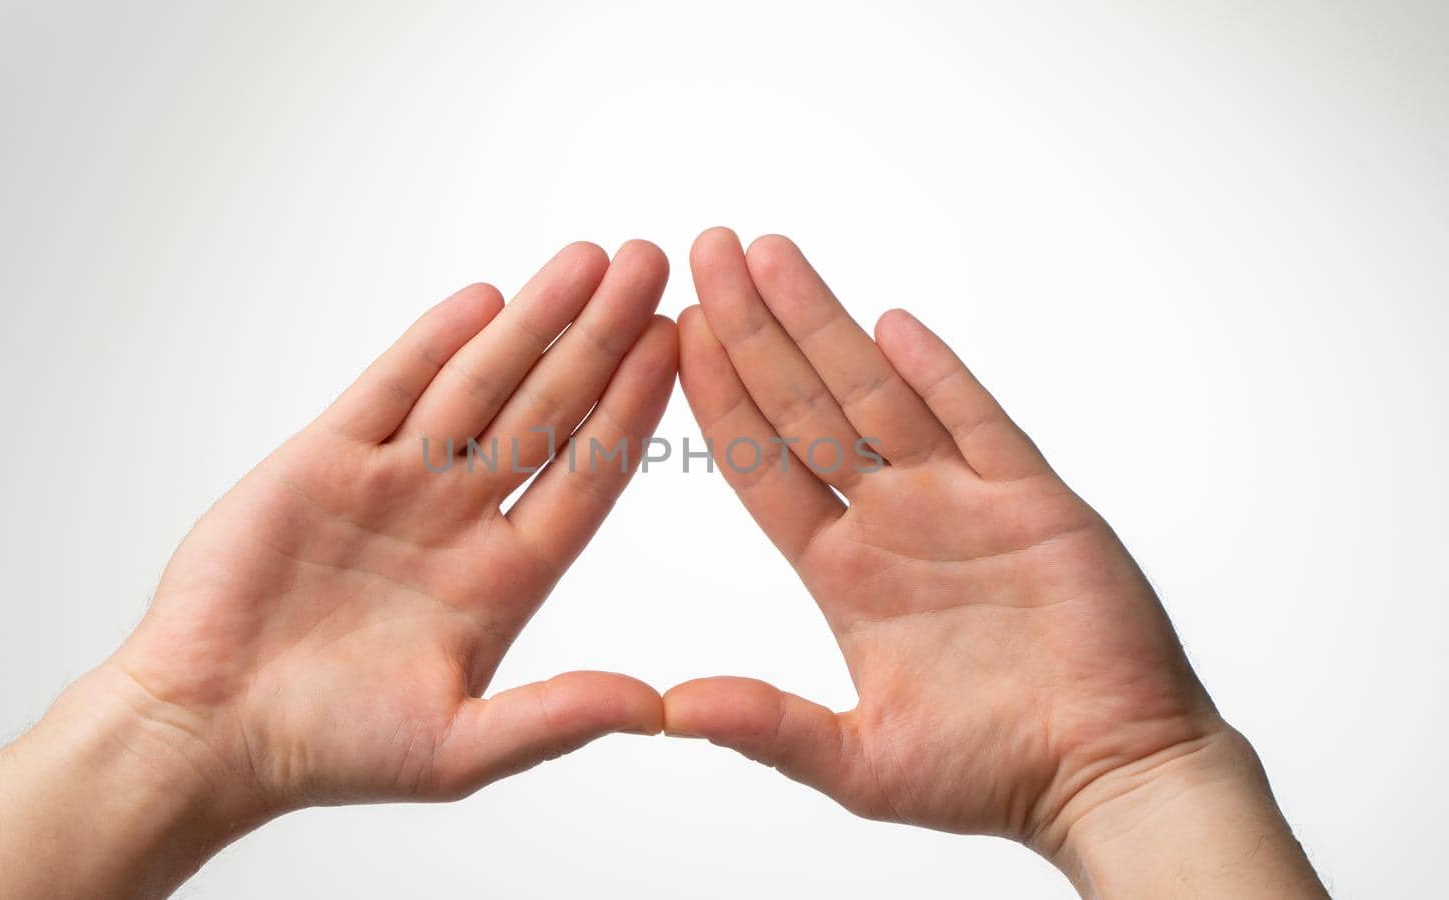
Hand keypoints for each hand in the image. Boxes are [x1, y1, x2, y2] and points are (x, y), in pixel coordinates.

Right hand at [0, 240, 677, 899]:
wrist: (204, 732)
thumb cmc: (327, 750)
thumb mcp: (458, 750)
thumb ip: (555, 719)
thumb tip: (656, 710)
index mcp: (504, 580)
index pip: (587, 475)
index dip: (632, 409)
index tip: (676, 346)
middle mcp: (459, 519)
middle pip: (547, 411)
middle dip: (598, 339)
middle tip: (648, 266)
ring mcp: (394, 483)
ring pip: (477, 386)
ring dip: (531, 322)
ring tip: (587, 260)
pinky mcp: (322, 461)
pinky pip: (389, 388)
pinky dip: (432, 343)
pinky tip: (485, 300)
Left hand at [664, 229, 1324, 895]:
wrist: (1110, 778)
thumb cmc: (993, 773)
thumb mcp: (859, 761)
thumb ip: (767, 725)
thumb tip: (671, 710)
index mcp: (843, 572)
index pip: (762, 465)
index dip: (717, 398)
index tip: (671, 334)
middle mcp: (893, 521)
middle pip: (805, 407)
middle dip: (752, 330)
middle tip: (704, 251)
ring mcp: (962, 502)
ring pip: (879, 394)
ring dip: (823, 324)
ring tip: (768, 256)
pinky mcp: (1033, 502)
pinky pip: (978, 422)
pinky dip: (936, 372)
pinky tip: (888, 323)